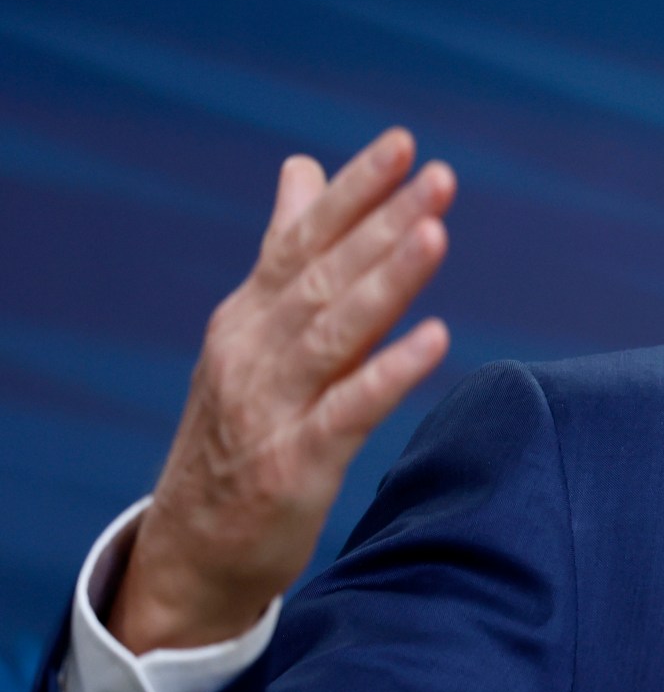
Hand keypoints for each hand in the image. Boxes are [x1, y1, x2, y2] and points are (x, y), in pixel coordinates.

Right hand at [109, 128, 454, 653]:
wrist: (194, 547)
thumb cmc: (239, 428)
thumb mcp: (255, 333)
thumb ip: (284, 252)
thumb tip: (302, 167)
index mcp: (249, 315)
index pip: (302, 238)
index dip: (353, 190)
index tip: (403, 144)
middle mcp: (254, 350)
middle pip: (325, 276)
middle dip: (383, 223)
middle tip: (440, 178)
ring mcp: (272, 406)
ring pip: (335, 332)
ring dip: (387, 282)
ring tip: (436, 234)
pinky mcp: (296, 463)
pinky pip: (350, 410)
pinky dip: (390, 372)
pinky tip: (435, 339)